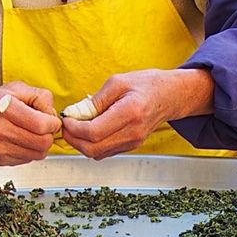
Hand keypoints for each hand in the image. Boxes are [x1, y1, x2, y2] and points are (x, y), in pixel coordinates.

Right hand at [0, 83, 61, 163]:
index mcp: (3, 107)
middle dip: (49, 134)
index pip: (41, 125)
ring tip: (32, 133)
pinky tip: (21, 140)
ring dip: (41, 144)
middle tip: (43, 127)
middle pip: (42, 142)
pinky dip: (30, 151)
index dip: (53, 123)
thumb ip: (39, 97)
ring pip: (38, 154)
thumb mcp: (14, 89)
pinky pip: (27, 160)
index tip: (50, 119)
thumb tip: (53, 115)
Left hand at [60, 68, 213, 159]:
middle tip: (67, 126)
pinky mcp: (131, 146)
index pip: (93, 132)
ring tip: (76, 127)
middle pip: (92, 149)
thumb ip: (94, 100)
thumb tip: (74, 113)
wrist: (170, 96)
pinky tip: (89, 131)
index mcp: (129, 113)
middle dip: (73, 139)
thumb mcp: (117, 82)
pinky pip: (105, 152)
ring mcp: (133, 142)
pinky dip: (92, 145)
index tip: (66, 119)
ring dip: (81, 143)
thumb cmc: (146, 85)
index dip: (73, 128)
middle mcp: (132, 132)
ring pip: (97, 154)